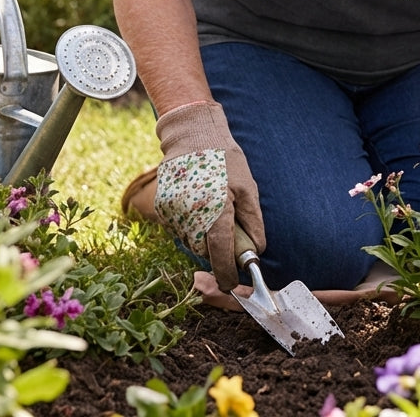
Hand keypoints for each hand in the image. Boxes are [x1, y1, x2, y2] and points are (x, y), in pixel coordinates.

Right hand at [153, 100, 264, 290]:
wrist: (192, 135)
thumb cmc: (225, 159)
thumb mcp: (248, 188)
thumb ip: (252, 222)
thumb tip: (256, 250)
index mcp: (216, 210)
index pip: (221, 254)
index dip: (227, 273)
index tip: (232, 284)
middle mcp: (190, 215)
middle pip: (204, 250)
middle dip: (216, 249)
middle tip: (228, 229)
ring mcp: (172, 212)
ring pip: (190, 240)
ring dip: (203, 235)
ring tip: (212, 206)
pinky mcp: (162, 208)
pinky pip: (179, 227)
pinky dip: (190, 224)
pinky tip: (198, 202)